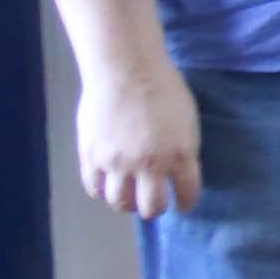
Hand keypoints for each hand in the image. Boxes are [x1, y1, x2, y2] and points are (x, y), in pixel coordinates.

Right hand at [74, 61, 201, 218]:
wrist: (126, 69)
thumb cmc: (163, 88)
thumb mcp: (188, 121)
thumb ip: (183, 151)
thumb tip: (178, 173)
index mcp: (180, 154)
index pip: (187, 194)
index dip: (186, 203)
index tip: (183, 204)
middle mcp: (150, 164)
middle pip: (151, 208)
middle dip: (155, 208)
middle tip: (154, 202)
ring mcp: (117, 162)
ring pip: (120, 203)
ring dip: (127, 203)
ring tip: (129, 196)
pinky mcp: (91, 156)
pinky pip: (94, 188)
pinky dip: (102, 191)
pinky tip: (108, 186)